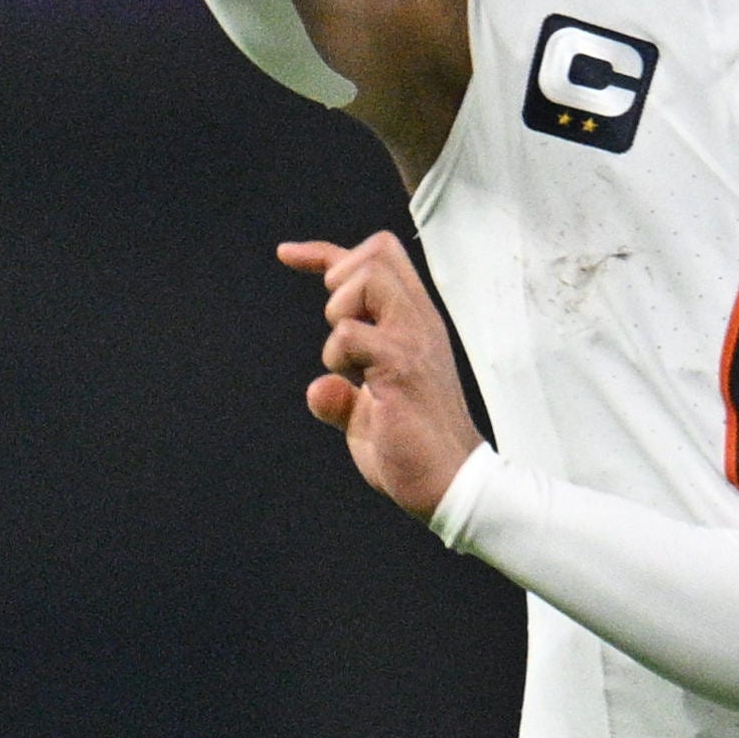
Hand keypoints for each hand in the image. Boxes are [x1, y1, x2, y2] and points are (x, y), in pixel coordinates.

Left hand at [280, 231, 482, 519]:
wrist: (453, 485)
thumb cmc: (414, 453)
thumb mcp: (369, 417)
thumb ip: (343, 397)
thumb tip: (319, 390)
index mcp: (414, 326)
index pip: (376, 262)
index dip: (324, 254)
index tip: (285, 255)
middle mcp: (419, 323)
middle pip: (377, 252)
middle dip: (338, 280)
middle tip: (341, 331)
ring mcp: (413, 341)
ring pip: (367, 277)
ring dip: (340, 313)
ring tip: (351, 363)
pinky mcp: (401, 367)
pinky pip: (349, 334)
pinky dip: (337, 357)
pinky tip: (356, 387)